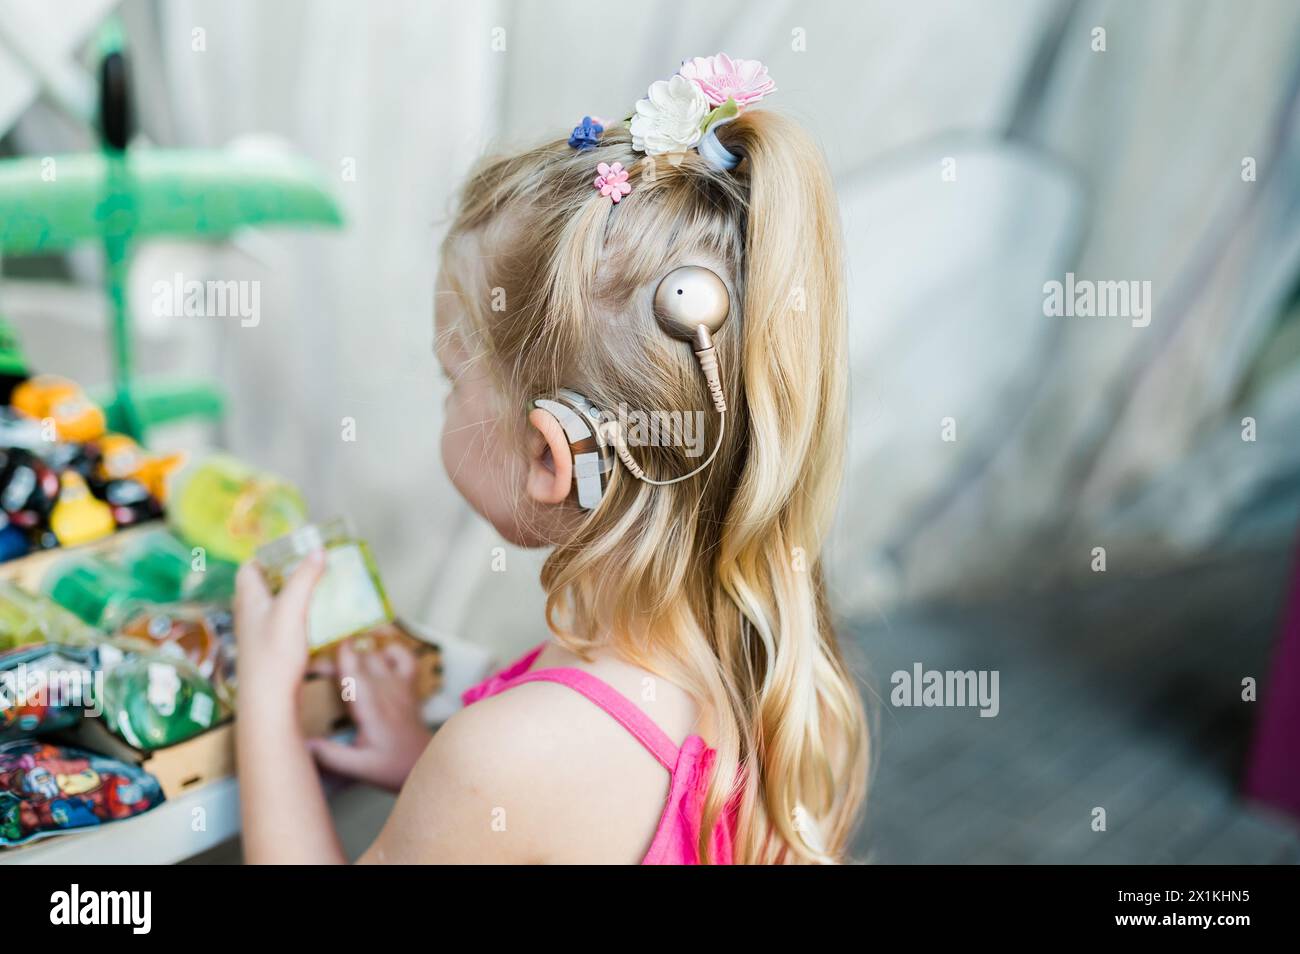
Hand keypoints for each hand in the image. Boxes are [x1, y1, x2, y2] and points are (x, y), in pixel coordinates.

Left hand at [233, 551, 325, 707]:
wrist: (269, 703)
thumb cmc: (274, 655)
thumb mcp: (292, 609)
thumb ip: (304, 578)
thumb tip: (318, 549)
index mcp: (249, 600)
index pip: (249, 568)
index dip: (266, 556)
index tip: (291, 550)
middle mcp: (250, 616)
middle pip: (263, 586)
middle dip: (285, 575)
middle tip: (311, 568)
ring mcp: (260, 635)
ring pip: (275, 607)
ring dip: (295, 597)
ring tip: (319, 591)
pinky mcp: (272, 652)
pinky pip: (284, 626)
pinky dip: (300, 618)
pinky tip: (318, 622)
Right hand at [306, 638, 432, 791]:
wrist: (424, 763)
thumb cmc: (391, 766)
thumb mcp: (359, 767)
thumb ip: (331, 756)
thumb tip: (302, 743)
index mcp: (372, 708)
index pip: (353, 673)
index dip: (336, 658)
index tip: (317, 654)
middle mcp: (386, 691)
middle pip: (361, 659)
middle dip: (338, 656)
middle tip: (318, 666)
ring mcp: (400, 685)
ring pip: (378, 655)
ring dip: (359, 653)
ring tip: (341, 659)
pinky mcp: (409, 685)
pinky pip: (405, 657)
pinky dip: (391, 650)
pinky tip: (378, 656)